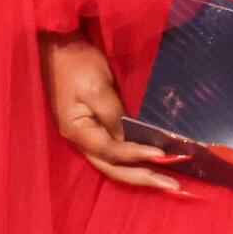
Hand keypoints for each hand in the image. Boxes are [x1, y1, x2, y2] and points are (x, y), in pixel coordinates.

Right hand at [39, 30, 188, 194]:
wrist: (59, 47)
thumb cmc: (77, 64)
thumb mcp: (97, 87)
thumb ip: (113, 115)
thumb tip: (130, 139)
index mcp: (78, 132)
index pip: (111, 151)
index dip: (136, 154)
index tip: (162, 155)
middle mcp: (81, 140)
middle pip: (113, 168)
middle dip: (143, 178)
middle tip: (173, 186)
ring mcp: (87, 136)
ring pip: (113, 164)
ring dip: (140, 174)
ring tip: (166, 181)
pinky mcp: (93, 127)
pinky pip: (114, 152)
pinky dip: (133, 160)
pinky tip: (150, 162)